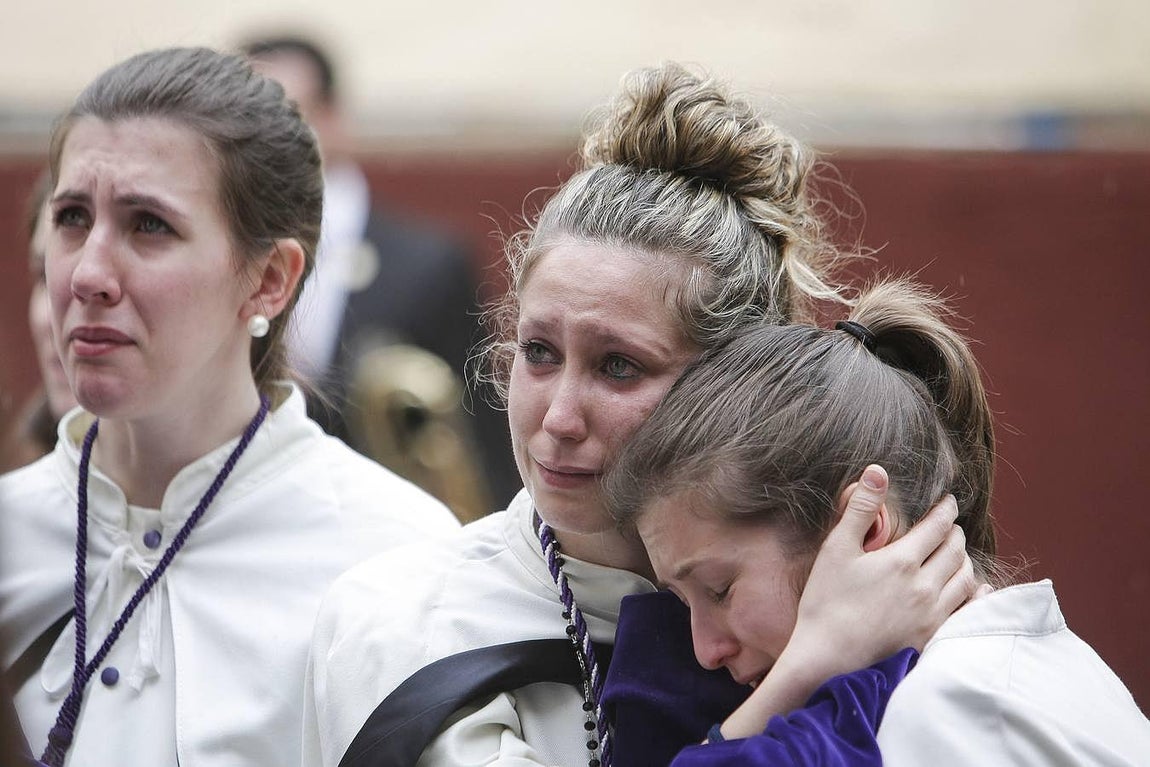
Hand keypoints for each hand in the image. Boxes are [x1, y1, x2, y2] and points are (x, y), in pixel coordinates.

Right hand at [715, 464, 976, 739]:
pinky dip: (975, 594)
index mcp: (902, 560)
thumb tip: (877, 471)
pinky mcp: (932, 637)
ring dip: (965, 560)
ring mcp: (932, 614)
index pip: (937, 526)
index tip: (949, 501)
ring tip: (957, 553)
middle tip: (950, 527)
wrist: (827, 659)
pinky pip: (967, 610)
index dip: (945, 510)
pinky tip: (974, 589)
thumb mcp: (836, 549)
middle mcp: (925, 586)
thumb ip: (860, 509)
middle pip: (955, 550)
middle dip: (955, 533)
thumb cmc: (825, 602)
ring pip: (965, 579)